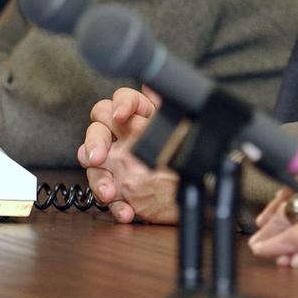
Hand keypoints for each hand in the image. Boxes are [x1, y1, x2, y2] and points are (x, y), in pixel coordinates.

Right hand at [77, 87, 180, 222]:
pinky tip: (126, 211)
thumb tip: (152, 86)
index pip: (122, 100)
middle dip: (94, 141)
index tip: (121, 116)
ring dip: (98, 179)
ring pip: (94, 166)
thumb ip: (164, 105)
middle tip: (98, 157)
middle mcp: (125, 137)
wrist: (203, 192)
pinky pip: (110, 197)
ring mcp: (119, 164)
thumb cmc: (192, 156)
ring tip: (110, 193)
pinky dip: (117, 207)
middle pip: (97, 129)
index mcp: (141, 116)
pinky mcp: (121, 189)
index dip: (120, 105)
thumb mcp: (183, 126)